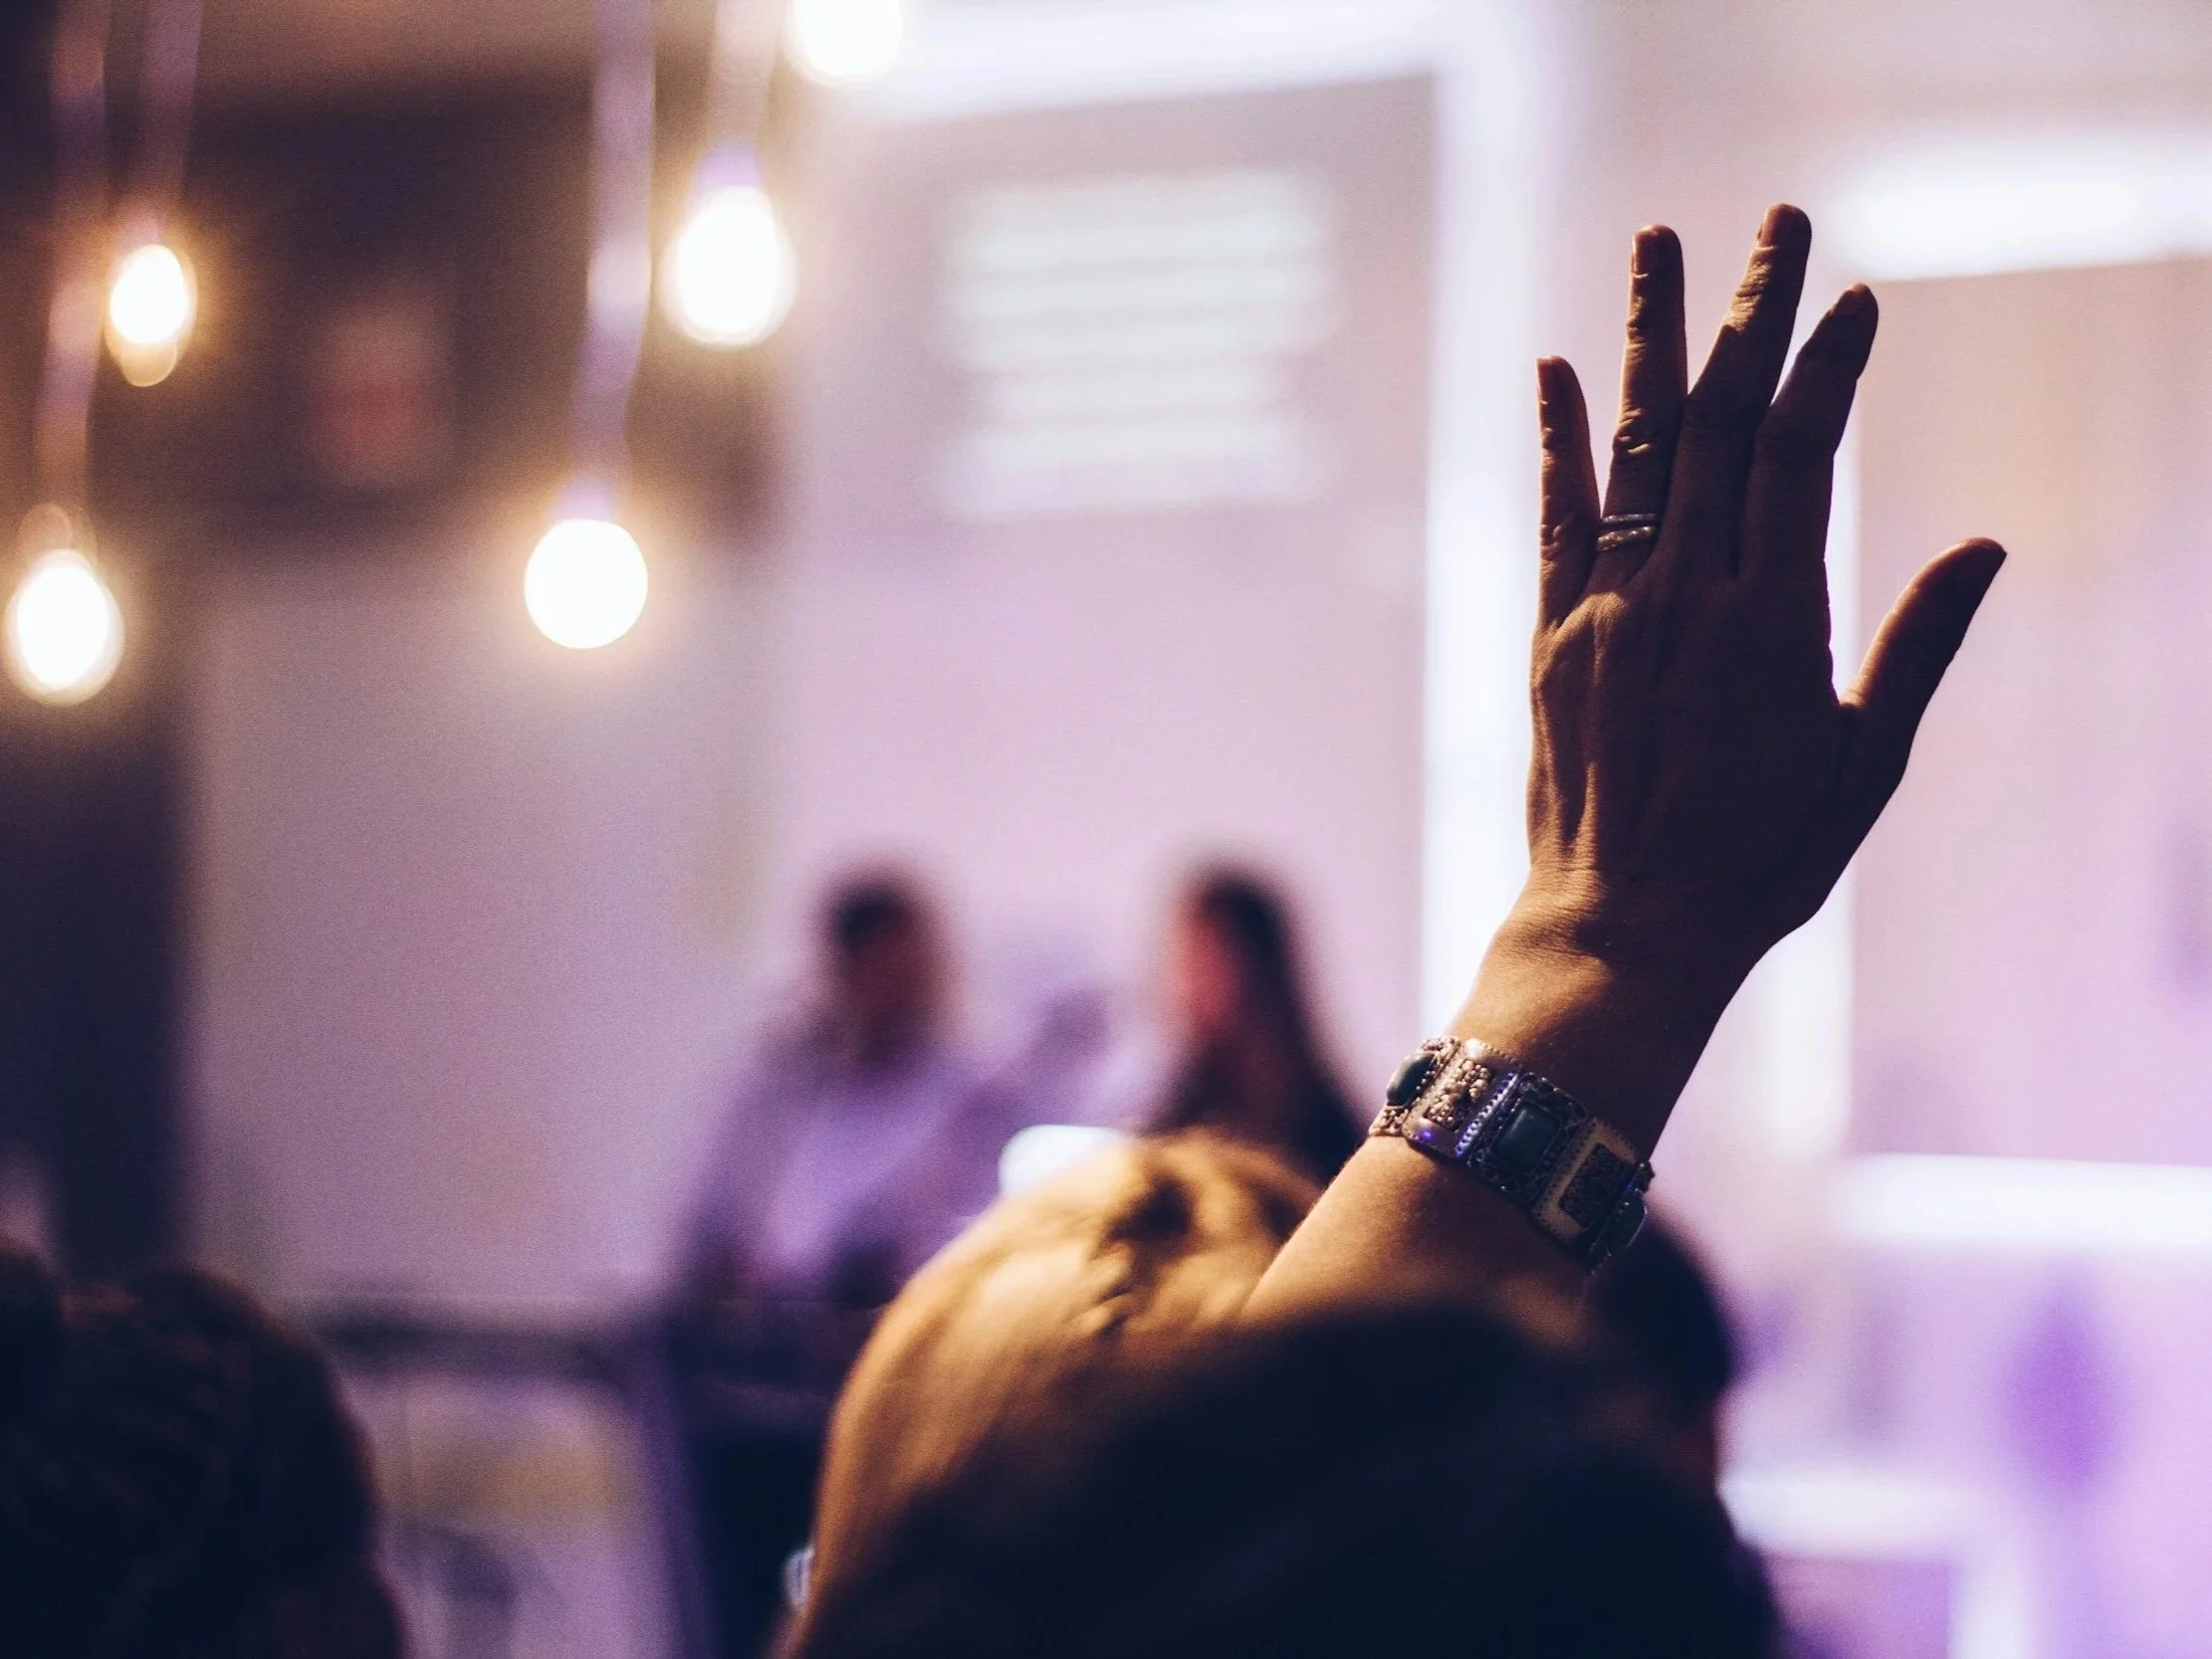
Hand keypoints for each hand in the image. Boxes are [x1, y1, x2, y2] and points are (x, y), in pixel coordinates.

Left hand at [1455, 206, 2003, 1145]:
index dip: (1825, 366)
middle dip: (1751, 314)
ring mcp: (1608, 610)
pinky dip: (1559, 440)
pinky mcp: (1550, 638)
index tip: (1852, 300)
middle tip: (1774, 221)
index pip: (1802, 454)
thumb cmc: (1759, 861)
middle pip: (1720, 422)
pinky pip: (1554, 519)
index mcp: (1773, 620)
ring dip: (1652, 338)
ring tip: (1661, 244)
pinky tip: (1556, 368)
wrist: (1623, 930)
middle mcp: (1685, 596)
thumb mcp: (1864, 763)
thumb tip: (1984, 547)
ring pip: (1636, 447)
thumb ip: (1916, 647)